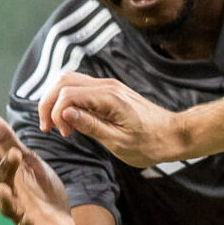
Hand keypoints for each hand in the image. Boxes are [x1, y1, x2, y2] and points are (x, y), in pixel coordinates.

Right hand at [0, 109, 77, 224]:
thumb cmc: (39, 192)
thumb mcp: (28, 162)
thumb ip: (8, 141)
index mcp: (11, 178)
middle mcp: (12, 196)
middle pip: (3, 181)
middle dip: (5, 168)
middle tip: (12, 152)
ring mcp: (22, 214)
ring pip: (9, 207)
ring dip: (5, 199)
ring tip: (4, 189)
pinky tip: (26, 221)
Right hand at [37, 71, 188, 168]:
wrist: (174, 135)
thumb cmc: (150, 143)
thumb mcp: (119, 142)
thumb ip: (91, 126)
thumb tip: (65, 114)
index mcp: (109, 98)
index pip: (67, 94)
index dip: (56, 113)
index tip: (62, 134)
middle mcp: (107, 86)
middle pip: (63, 80)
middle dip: (49, 102)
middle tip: (49, 127)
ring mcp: (108, 86)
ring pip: (70, 81)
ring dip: (57, 101)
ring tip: (60, 126)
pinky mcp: (110, 92)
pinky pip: (81, 88)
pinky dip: (69, 101)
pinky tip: (72, 120)